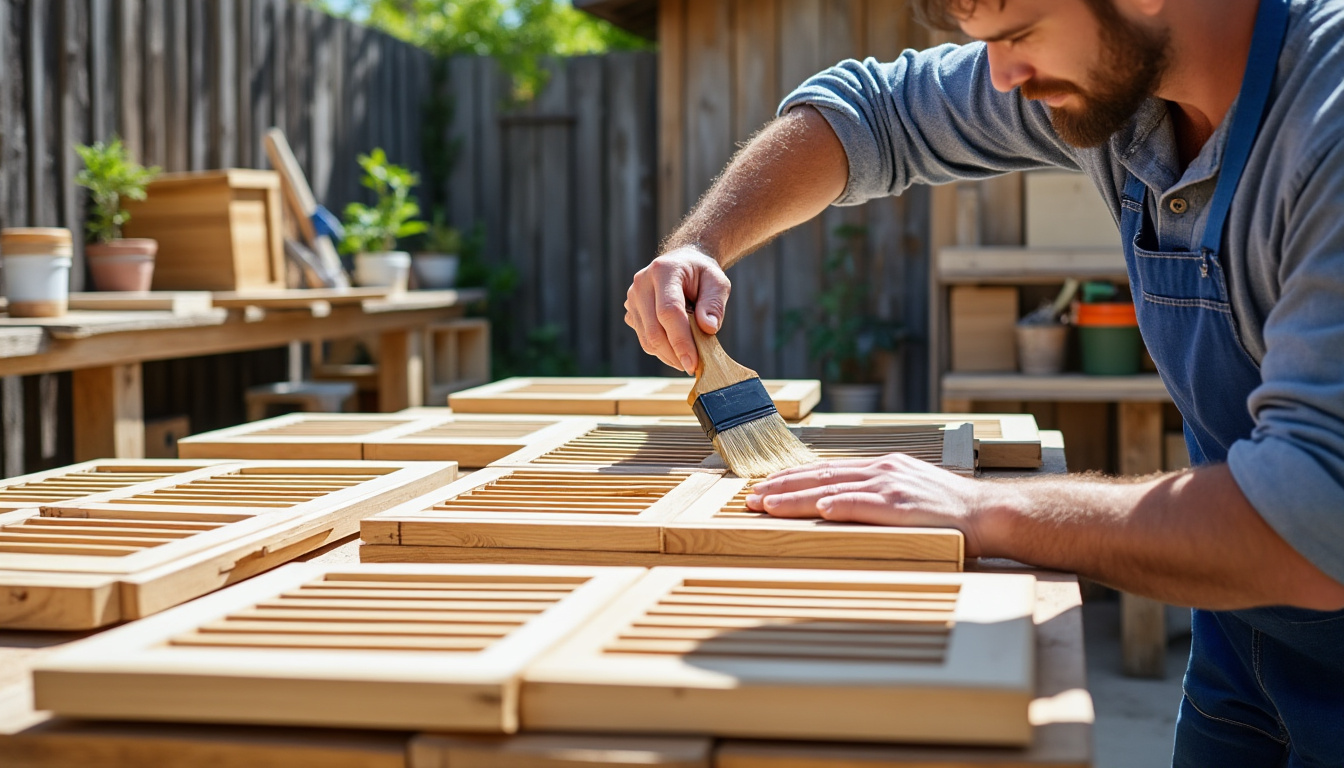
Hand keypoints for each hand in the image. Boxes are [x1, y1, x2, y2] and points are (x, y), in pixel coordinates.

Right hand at [625, 246, 731, 372]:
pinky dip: (662, 351)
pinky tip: (678, 348)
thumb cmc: (702, 274)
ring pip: (647, 340)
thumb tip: (708, 328)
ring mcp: (632, 299)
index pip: (668, 312)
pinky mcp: (631, 313)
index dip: (680, 340)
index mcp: (663, 271)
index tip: (693, 363)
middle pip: (654, 330)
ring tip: (689, 357)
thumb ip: (714, 304)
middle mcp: (642, 284)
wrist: (683, 263)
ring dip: (669, 356)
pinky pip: (644, 340)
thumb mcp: (717, 282)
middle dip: (675, 354)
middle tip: (694, 367)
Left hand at [744, 454, 997, 556]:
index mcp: (881, 467)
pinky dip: (841, 506)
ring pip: (833, 489)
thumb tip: (836, 506)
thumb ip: (874, 496)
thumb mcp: (906, 493)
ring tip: (767, 505)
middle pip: (820, 477)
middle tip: (749, 498)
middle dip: (782, 487)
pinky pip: (865, 504)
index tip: (764, 487)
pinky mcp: (904, 506)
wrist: (988, 513)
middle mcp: (881, 471)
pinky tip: (820, 510)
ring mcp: (892, 487)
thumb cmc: (948, 511)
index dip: (792, 479)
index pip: (826, 471)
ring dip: (796, 498)